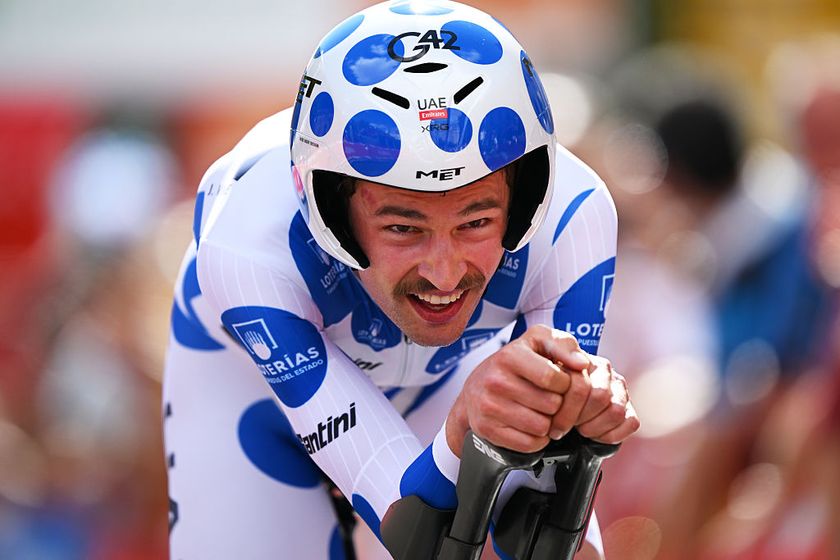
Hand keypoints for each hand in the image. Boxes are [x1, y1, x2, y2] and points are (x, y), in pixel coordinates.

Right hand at [446, 325, 590, 455]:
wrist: (475, 390)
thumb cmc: (514, 364)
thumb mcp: (537, 342)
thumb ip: (564, 345)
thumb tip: (582, 363)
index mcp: (510, 355)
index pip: (556, 378)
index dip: (566, 383)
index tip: (559, 382)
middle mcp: (496, 380)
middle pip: (552, 405)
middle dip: (558, 405)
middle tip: (549, 399)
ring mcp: (489, 406)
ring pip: (542, 427)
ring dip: (548, 423)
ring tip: (539, 412)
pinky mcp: (488, 429)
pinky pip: (529, 444)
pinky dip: (536, 439)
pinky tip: (529, 426)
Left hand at [551, 354, 638, 443]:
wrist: (547, 415)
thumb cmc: (543, 396)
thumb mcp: (539, 377)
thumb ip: (555, 358)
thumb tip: (581, 364)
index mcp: (583, 359)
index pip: (582, 385)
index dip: (566, 406)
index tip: (552, 415)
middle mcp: (604, 371)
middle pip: (600, 397)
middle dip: (579, 417)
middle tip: (564, 426)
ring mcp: (619, 390)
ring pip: (616, 411)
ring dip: (594, 427)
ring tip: (578, 429)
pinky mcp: (629, 410)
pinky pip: (630, 423)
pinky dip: (610, 435)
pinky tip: (594, 435)